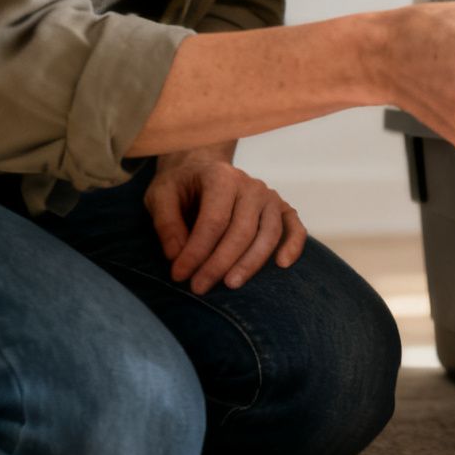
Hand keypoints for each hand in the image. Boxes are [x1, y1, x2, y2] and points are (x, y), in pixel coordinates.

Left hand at [146, 143, 307, 294]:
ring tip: (231, 284)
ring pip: (269, 235)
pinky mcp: (282, 208)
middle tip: (200, 287)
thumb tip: (176, 256)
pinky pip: (295, 228)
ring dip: (251, 263)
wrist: (201, 167)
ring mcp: (270, 197)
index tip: (179, 275)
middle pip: (242, 231)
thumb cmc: (180, 185)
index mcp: (221, 177)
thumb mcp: (159, 196)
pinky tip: (282, 265)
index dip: (197, 251)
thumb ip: (166, 223)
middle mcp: (251, 185)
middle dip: (220, 263)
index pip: (214, 221)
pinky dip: (293, 246)